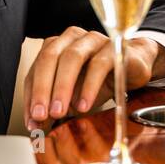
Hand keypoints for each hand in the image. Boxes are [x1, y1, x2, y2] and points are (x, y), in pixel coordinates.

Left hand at [22, 27, 164, 131]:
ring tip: (60, 112)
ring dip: (62, 87)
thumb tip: (36, 125)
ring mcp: (93, 39)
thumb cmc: (99, 79)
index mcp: (55, 46)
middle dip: (42, 89)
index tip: (32, 121)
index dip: (31, 95)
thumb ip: (54, 105)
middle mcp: (71, 38)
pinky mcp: (114, 47)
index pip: (36, 70)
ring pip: (72, 58)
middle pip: (49, 58)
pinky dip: (89, 86)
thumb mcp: (73, 95)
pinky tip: (84, 105)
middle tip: (41, 115)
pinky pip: (99, 64)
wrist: (133, 66)